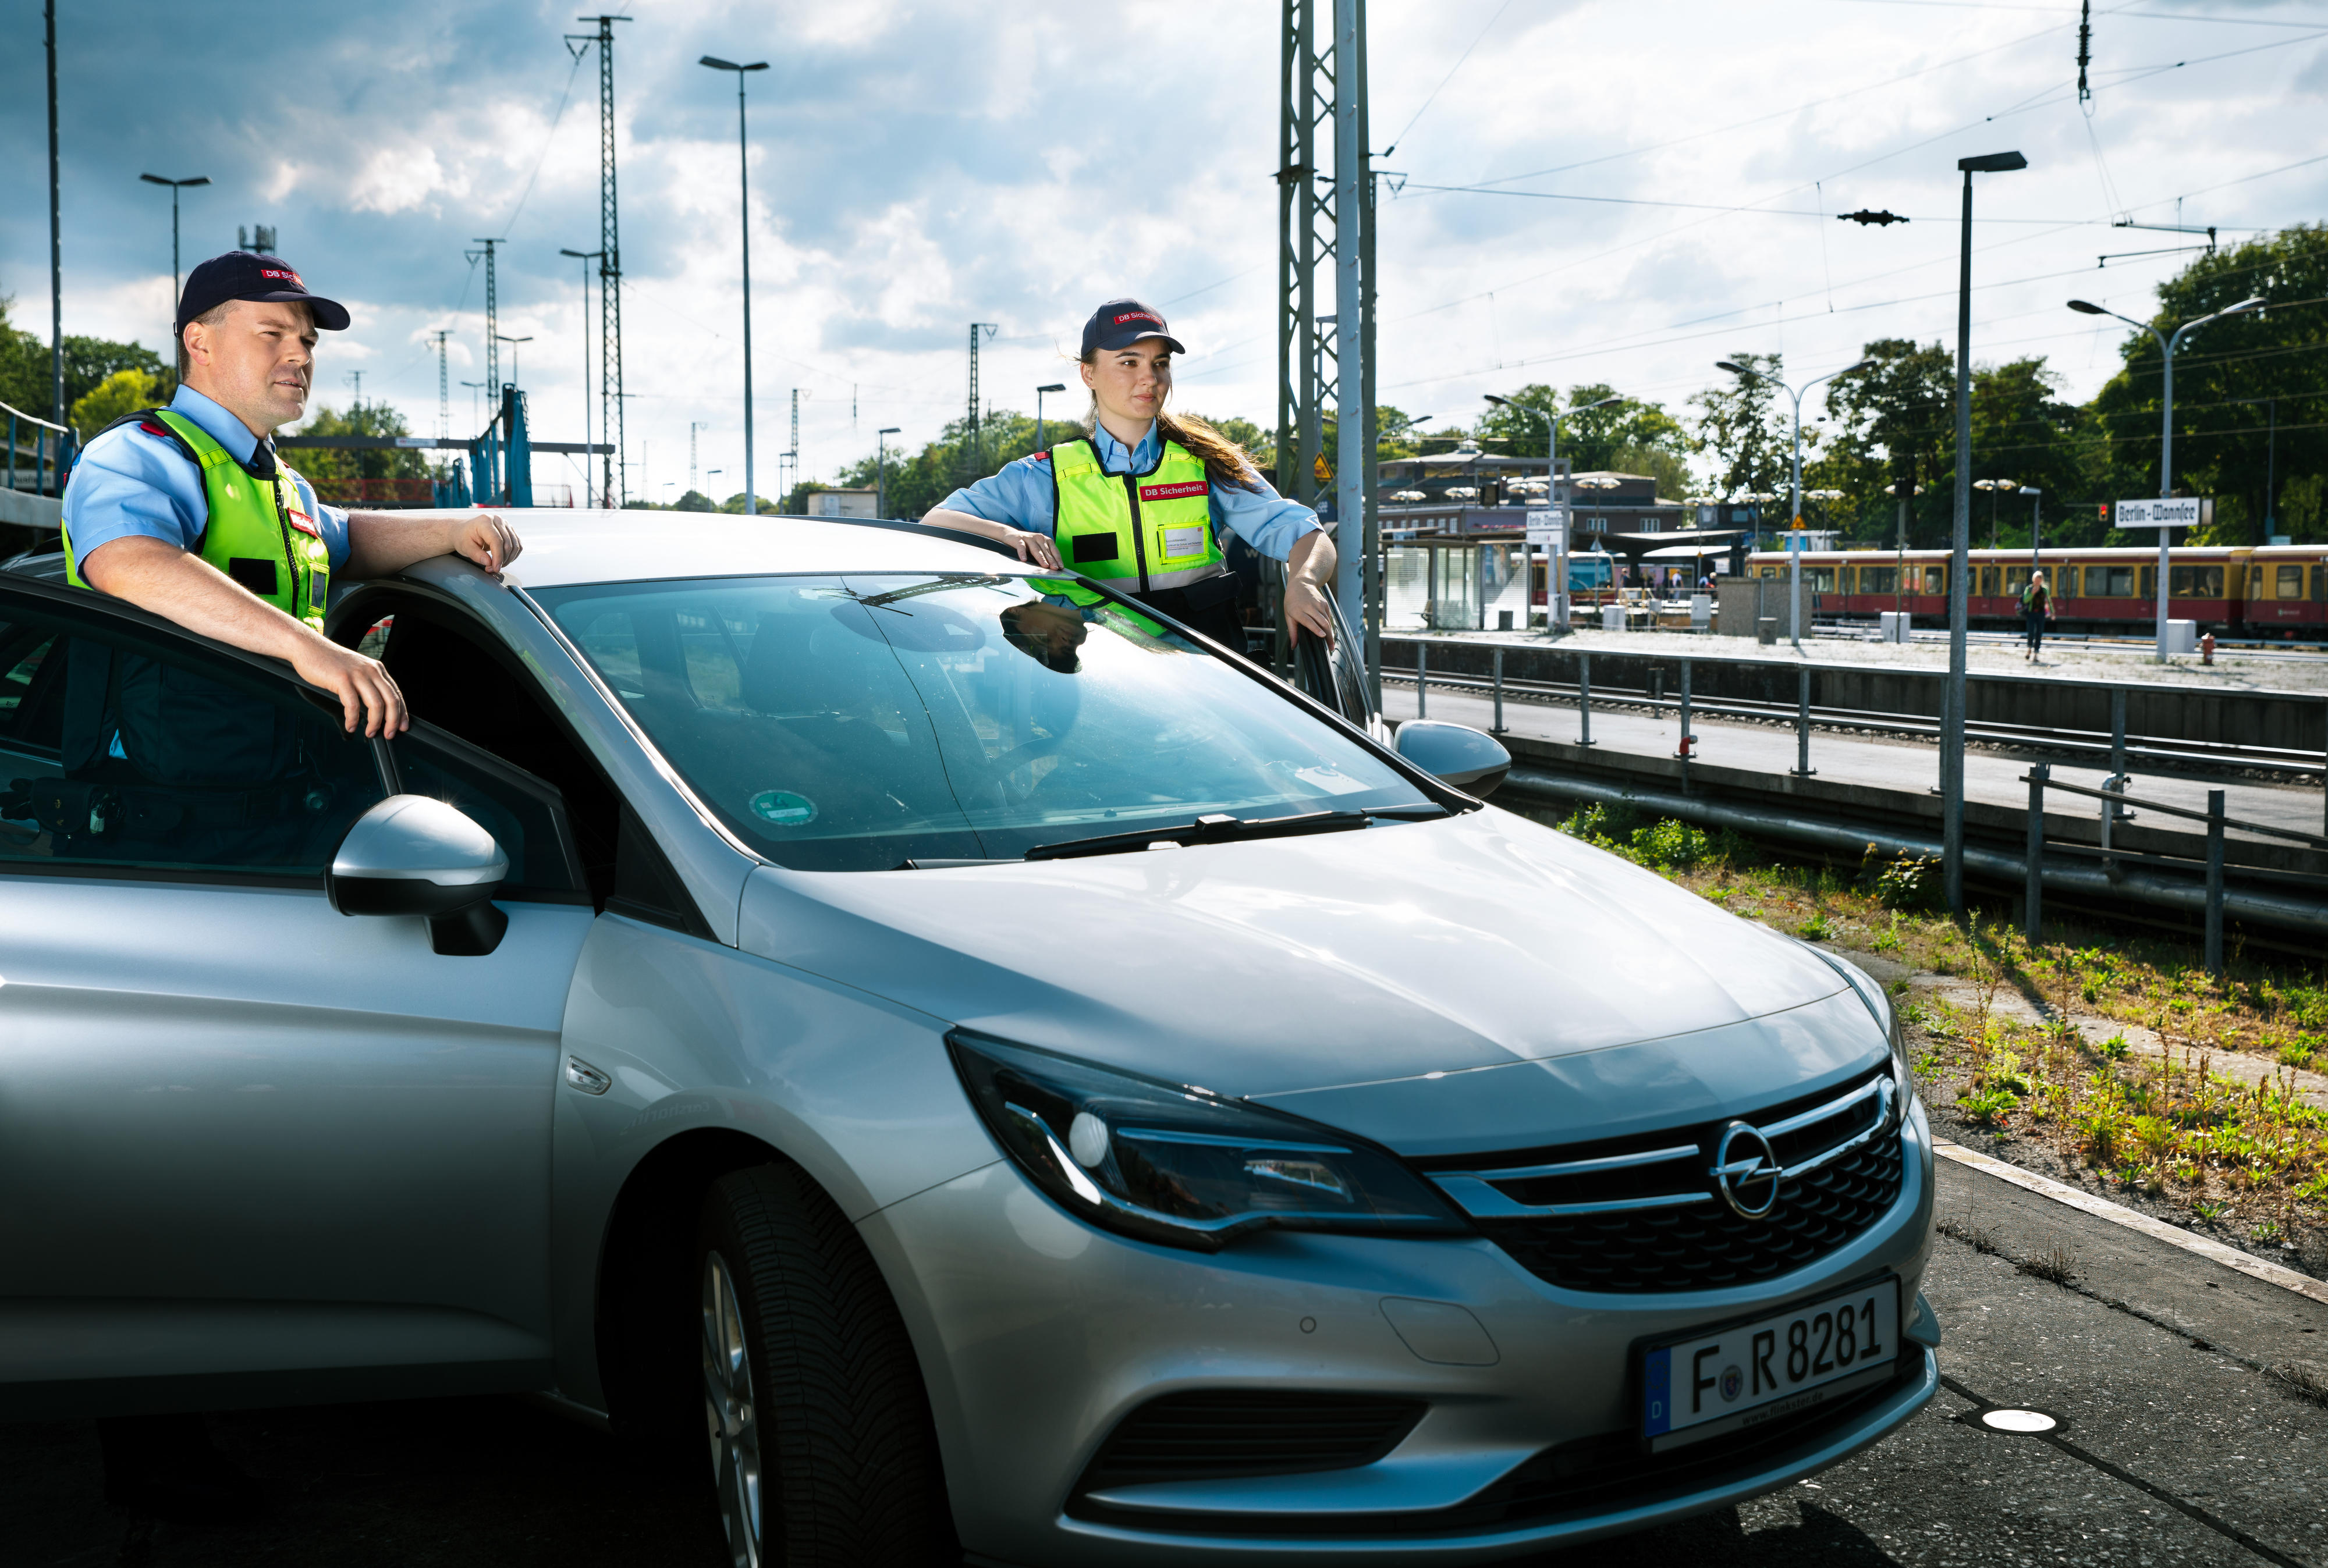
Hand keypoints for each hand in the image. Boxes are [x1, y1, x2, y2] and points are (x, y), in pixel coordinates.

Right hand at [289, 637, 407, 736]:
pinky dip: (353, 719)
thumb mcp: (356, 669)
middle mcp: (371, 670)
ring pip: (376, 704)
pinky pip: (353, 705)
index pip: (396, 693)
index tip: (402, 726)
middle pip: (391, 700)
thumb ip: (367, 684)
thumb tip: (376, 707)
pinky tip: (350, 726)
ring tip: (369, 733)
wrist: (308, 646)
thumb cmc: (329, 661)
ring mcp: (357, 674)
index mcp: (376, 669)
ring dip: (375, 723)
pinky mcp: (342, 679)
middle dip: (393, 721)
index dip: (402, 712)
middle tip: (389, 735)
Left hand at [450, 512, 522, 574]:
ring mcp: (505, 524)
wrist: (463, 530)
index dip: (498, 557)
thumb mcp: (465, 547)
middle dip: (503, 560)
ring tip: (497, 564)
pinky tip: (504, 559)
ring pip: (515, 545)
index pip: (497, 541)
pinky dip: (512, 554)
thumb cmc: (463, 537)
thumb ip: (477, 555)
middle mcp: (497, 520)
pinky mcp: (509, 529)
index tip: (495, 568)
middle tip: (493, 568)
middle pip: (508, 544)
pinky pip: (517, 544)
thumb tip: (489, 563)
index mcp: (485, 522)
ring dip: (509, 558)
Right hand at [1003, 528, 1060, 570]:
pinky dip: (1022, 553)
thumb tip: (1052, 567)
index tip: (1060, 566)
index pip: (1053, 550)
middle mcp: (1038, 537)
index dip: (1057, 558)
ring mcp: (1029, 538)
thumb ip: (1045, 554)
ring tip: (1045, 565)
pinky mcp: (1019, 539)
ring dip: (1041, 558)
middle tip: (1055, 568)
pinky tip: (1024, 559)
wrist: (1011, 535)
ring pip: (1036, 549)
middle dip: (1051, 560)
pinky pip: (1021, 547)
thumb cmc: (1027, 544)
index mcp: (1045, 539)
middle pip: (1046, 550)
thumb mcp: (1038, 547)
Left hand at [1284, 576, 1336, 645]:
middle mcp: (1309, 606)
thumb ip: (1292, 632)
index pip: (1309, 621)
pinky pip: (1328, 616)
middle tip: (1330, 647)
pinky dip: (1329, 625)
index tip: (1322, 636)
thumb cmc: (1292, 602)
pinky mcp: (1324, 603)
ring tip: (1331, 643)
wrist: (1300, 584)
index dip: (1316, 629)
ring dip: (1330, 632)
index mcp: (1298, 610)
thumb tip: (1293, 647)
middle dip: (1328, 636)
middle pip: (1322, 622)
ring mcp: (1318, 604)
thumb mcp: (1288, 616)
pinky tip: (1329, 633)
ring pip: (1327, 620)